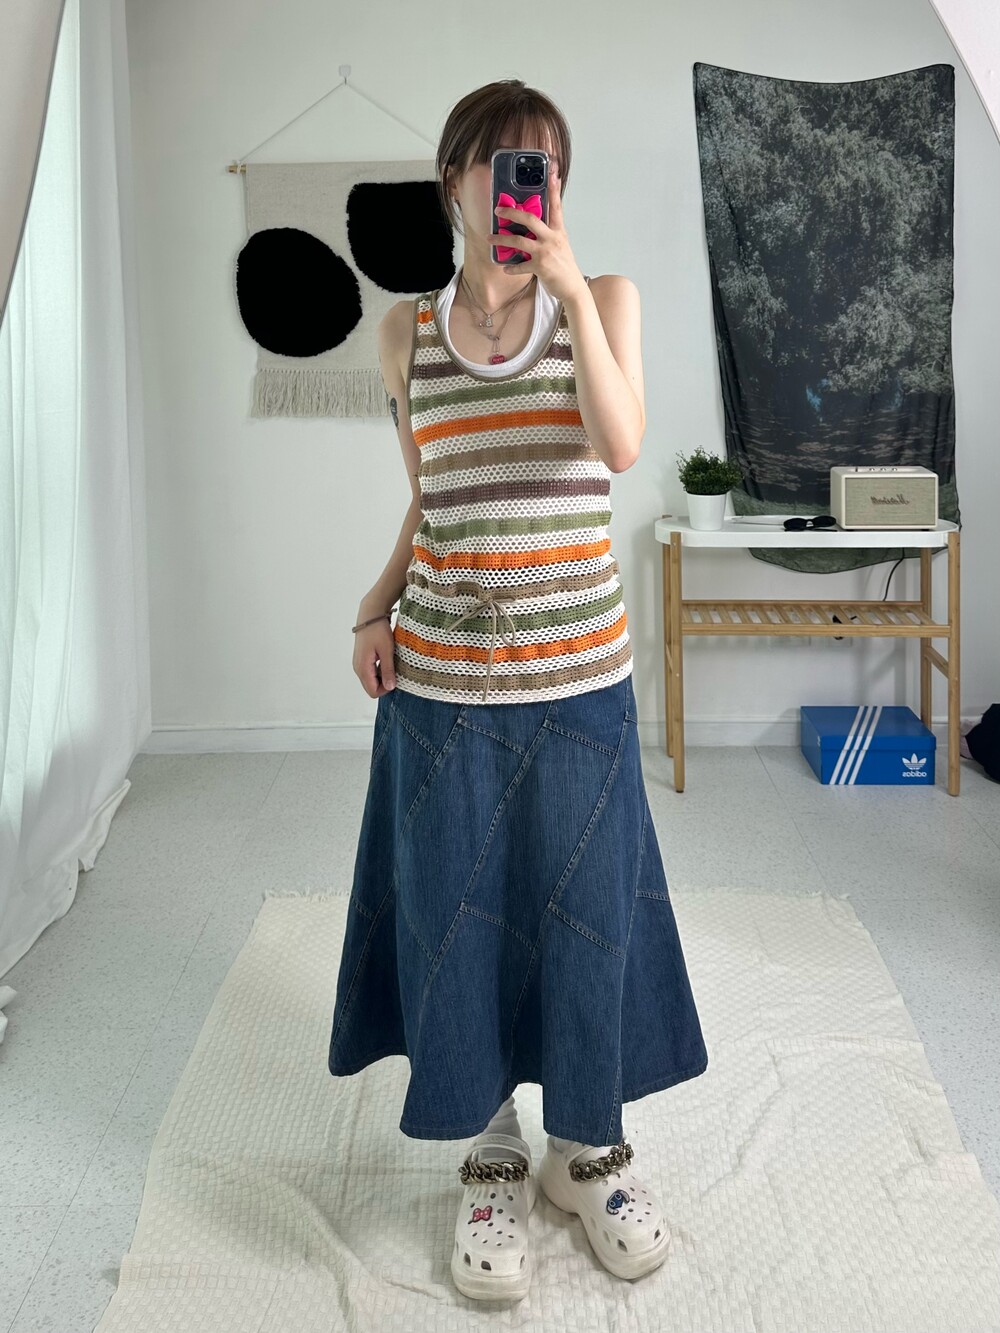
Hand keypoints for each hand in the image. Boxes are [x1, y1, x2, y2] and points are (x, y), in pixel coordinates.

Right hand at [353, 620, 395, 696]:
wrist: (370, 614)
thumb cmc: (378, 630)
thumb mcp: (386, 650)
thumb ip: (388, 670)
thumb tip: (390, 687)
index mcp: (363, 668)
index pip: (373, 692)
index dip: (386, 689)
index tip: (396, 677)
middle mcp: (358, 668)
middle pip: (371, 688)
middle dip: (384, 683)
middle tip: (395, 670)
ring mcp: (359, 664)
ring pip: (371, 680)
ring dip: (382, 676)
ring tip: (391, 663)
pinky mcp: (362, 659)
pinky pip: (371, 672)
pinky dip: (379, 670)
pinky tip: (386, 659)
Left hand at [489, 165, 587, 303]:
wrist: (572, 287)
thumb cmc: (565, 266)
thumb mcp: (560, 245)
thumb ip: (548, 234)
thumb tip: (531, 228)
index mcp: (558, 231)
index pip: (556, 205)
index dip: (554, 188)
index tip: (552, 171)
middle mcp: (552, 238)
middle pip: (530, 219)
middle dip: (512, 213)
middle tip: (498, 210)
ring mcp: (546, 252)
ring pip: (519, 241)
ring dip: (501, 239)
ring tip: (490, 239)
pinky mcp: (540, 267)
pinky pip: (520, 265)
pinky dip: (511, 268)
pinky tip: (505, 268)